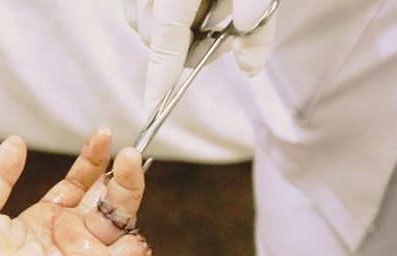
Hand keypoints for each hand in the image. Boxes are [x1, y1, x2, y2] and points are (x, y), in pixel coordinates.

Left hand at [0, 128, 150, 255]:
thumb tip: (15, 143)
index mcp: (45, 219)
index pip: (79, 182)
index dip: (92, 158)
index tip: (103, 135)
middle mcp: (69, 237)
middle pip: (106, 199)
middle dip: (119, 173)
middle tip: (127, 152)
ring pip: (118, 223)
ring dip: (130, 195)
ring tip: (130, 170)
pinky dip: (133, 249)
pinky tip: (136, 230)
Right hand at [123, 0, 277, 107]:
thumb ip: (256, 27)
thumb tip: (249, 70)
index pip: (165, 43)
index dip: (161, 78)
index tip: (155, 104)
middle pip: (156, 37)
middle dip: (184, 48)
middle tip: (221, 35)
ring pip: (144, 21)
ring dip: (173, 29)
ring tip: (208, 8)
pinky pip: (140, 2)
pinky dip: (162, 11)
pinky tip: (190, 0)